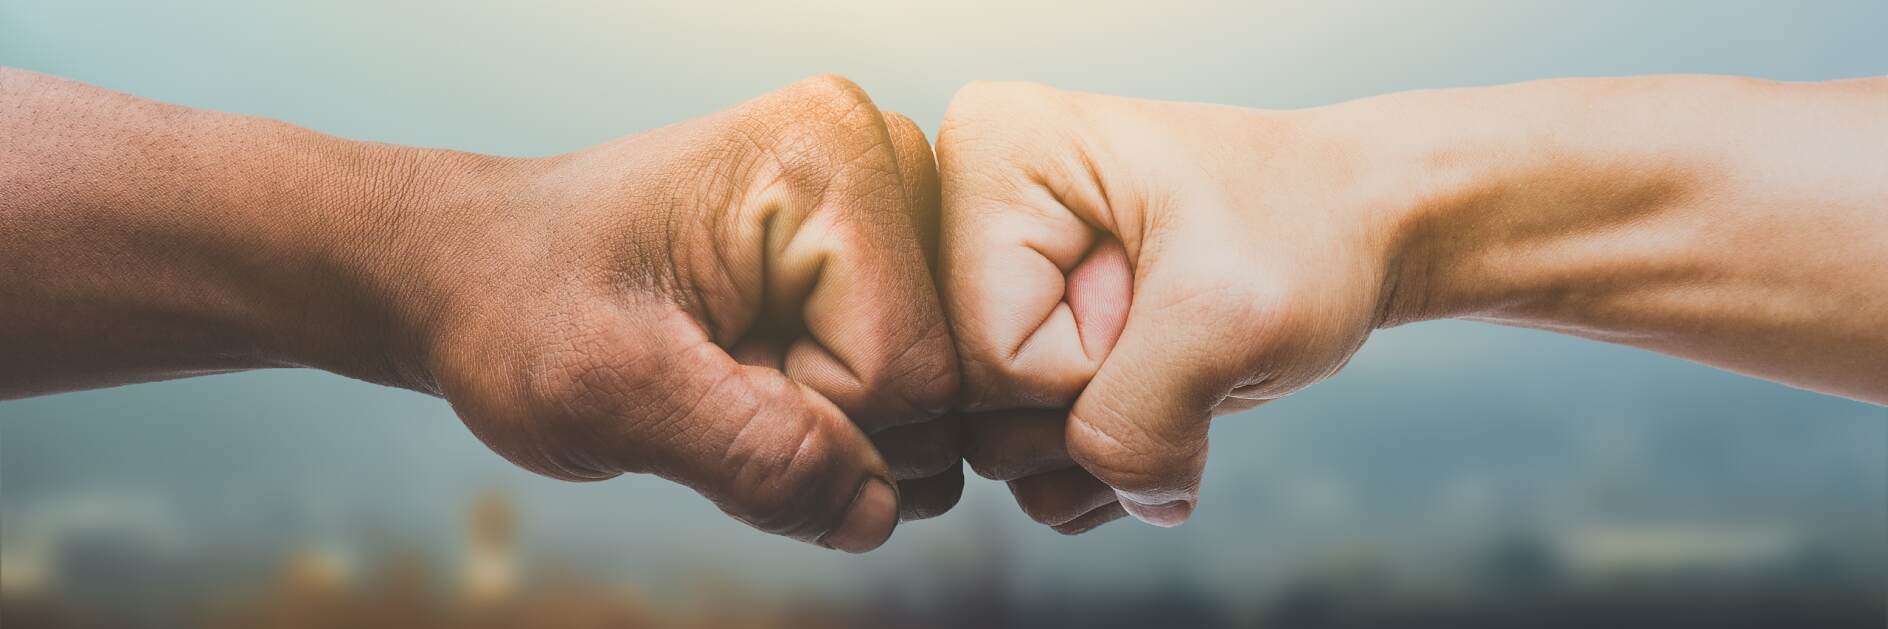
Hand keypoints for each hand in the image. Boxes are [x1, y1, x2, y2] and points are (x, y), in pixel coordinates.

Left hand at [401, 76, 961, 550]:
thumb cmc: (519, 302)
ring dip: (831, 426)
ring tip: (732, 369)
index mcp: (832, 158)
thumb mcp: (612, 392)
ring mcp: (885, 213)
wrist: (475, 271)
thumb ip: (751, 455)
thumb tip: (877, 513)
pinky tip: (760, 371)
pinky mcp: (874, 262)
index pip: (909, 369)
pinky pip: (909, 393)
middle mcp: (881, 164)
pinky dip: (835, 417)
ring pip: (933, 400)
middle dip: (829, 423)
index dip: (811, 418)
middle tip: (716, 374)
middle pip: (939, 383)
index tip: (708, 376)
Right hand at [936, 82, 1398, 530]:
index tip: (1159, 295)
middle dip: (1096, 404)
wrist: (1353, 228)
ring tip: (1176, 361)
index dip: (1088, 365)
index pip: (985, 351)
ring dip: (1109, 444)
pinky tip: (1164, 394)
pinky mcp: (1021, 343)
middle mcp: (965, 213)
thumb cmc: (1302, 230)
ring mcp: (989, 287)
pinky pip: (1028, 466)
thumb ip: (1139, 424)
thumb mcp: (1229, 319)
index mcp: (989, 157)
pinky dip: (1110, 462)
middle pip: (977, 404)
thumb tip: (1127, 501)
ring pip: (996, 448)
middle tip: (1171, 325)